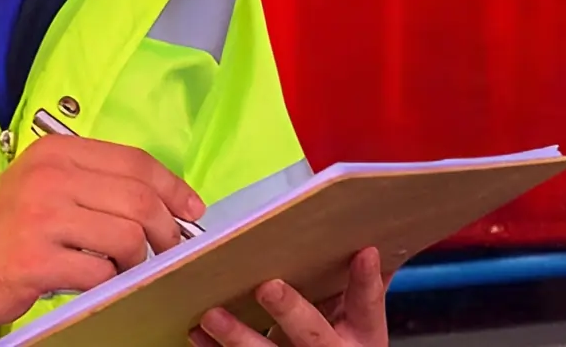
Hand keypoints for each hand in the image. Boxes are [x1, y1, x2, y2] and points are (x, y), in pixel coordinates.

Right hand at [0, 134, 204, 324]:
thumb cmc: (8, 221)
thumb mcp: (46, 181)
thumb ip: (95, 181)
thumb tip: (160, 201)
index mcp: (60, 152)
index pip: (134, 161)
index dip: (172, 186)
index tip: (192, 208)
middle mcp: (53, 177)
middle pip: (137, 198)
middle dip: (166, 228)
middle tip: (169, 247)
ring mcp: (43, 217)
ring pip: (126, 235)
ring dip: (137, 259)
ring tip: (127, 267)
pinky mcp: (37, 260)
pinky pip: (99, 272)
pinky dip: (110, 281)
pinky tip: (100, 281)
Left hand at [190, 248, 387, 346]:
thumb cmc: (342, 341)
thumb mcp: (359, 318)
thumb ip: (359, 281)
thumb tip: (367, 229)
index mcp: (362, 334)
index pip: (368, 305)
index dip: (366, 281)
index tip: (365, 251)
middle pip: (312, 335)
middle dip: (290, 311)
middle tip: (267, 286)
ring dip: (238, 337)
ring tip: (213, 315)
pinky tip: (198, 333)